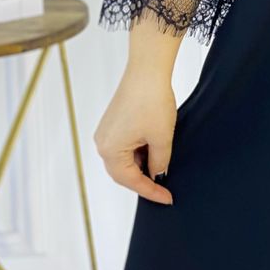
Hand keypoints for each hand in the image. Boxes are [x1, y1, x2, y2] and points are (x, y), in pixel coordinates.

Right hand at [93, 66, 177, 203]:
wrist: (148, 70)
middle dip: (144, 179)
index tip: (167, 198)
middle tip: (165, 187)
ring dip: (143, 163)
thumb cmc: (152, 101)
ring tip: (163, 165)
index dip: (150, 191)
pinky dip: (139, 150)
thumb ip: (160, 162)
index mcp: (109, 151)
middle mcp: (102, 142)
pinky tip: (155, 148)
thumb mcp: (161, 138)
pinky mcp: (113, 121)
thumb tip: (157, 173)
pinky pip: (125, 145)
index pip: (130, 181)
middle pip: (123, 172)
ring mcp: (106, 131)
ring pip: (125, 158)